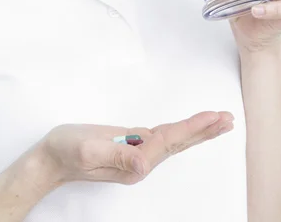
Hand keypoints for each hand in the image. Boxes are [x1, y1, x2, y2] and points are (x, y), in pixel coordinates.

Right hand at [39, 111, 233, 185]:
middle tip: (229, 119)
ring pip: (175, 141)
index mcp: (135, 162)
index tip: (213, 116)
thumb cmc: (67, 150)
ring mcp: (138, 155)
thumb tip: (143, 162)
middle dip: (205, 130)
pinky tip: (190, 129)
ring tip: (219, 122)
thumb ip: (116, 155)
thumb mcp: (89, 150)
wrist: (51, 159)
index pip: (170, 141)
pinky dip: (181, 132)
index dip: (193, 127)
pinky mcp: (132, 147)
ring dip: (198, 131)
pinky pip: (164, 139)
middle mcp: (141, 161)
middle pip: (179, 143)